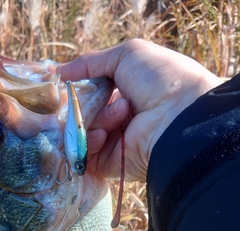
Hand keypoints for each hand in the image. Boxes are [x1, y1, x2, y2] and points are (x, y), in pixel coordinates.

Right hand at [58, 39, 222, 181]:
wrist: (180, 116)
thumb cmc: (160, 80)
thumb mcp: (126, 56)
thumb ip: (90, 62)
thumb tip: (59, 72)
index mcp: (123, 94)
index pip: (88, 92)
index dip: (76, 88)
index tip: (65, 83)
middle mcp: (117, 119)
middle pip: (80, 113)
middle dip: (82, 104)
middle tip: (96, 98)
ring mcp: (112, 143)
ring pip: (80, 132)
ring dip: (96, 118)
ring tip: (121, 113)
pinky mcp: (109, 164)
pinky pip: (83, 154)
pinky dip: (89, 141)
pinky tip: (105, 133)